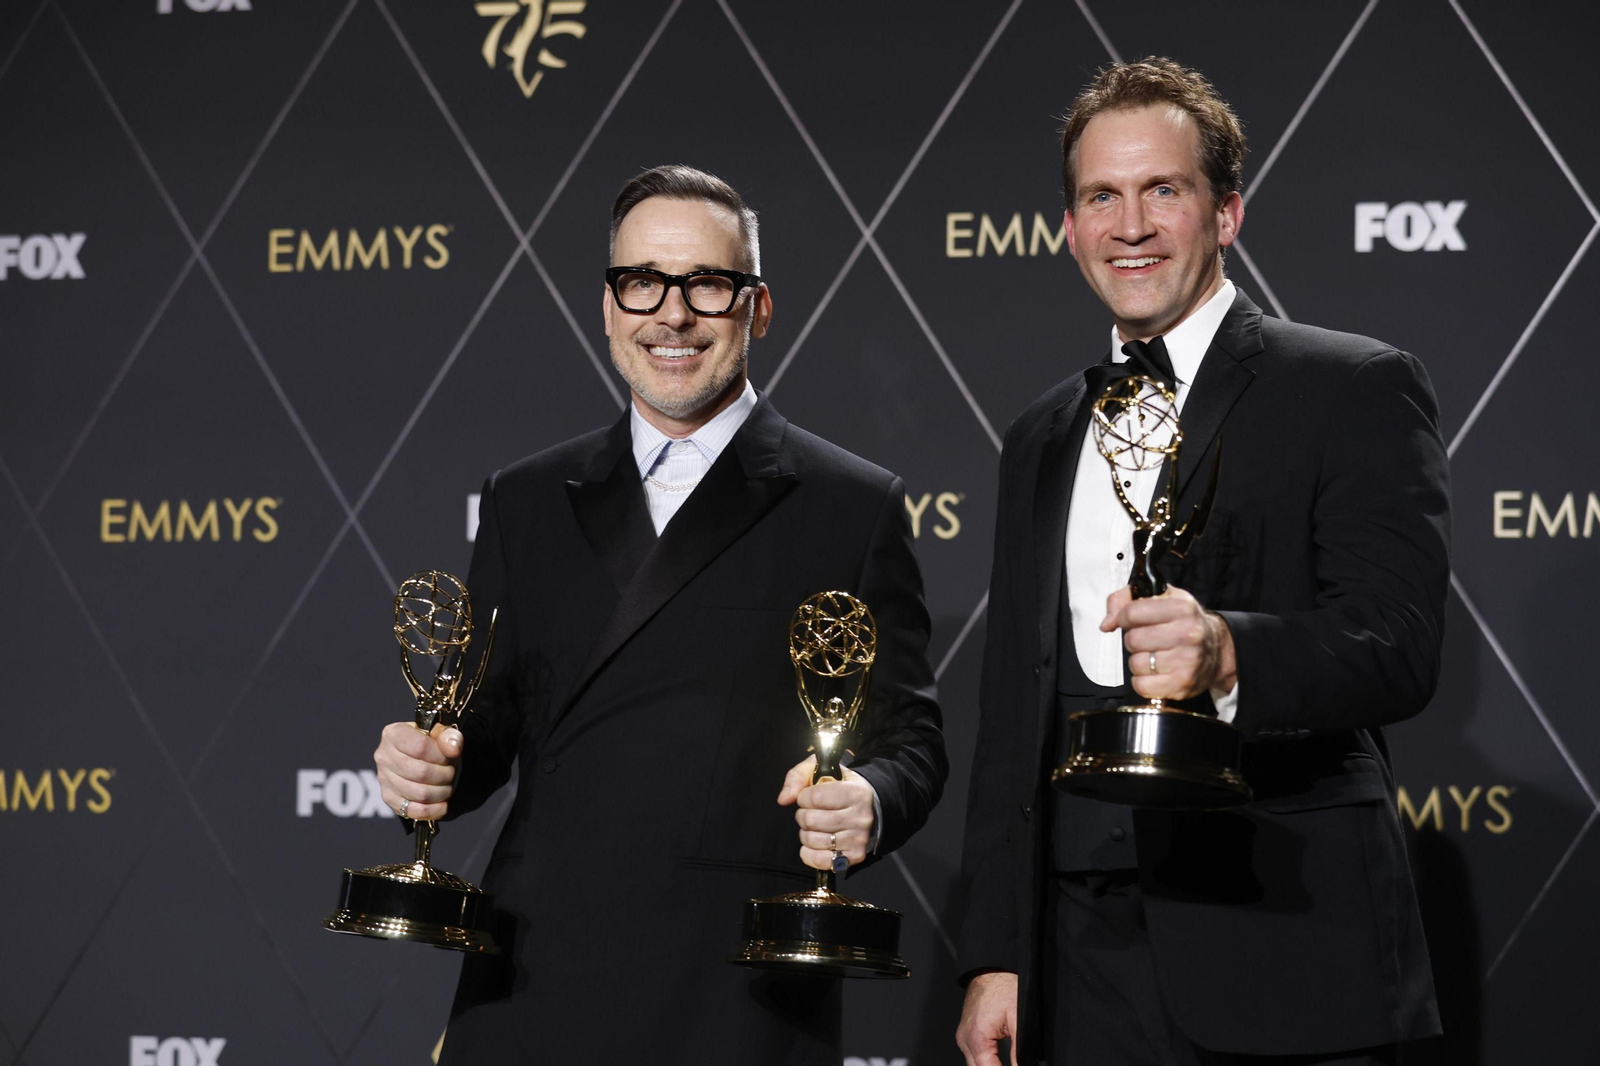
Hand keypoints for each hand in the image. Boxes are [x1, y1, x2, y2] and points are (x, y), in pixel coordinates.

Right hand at [373, 721, 460, 821]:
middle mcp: (384, 756)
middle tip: (451, 773)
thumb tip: (453, 748)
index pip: (420, 747)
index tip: (450, 757)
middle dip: (444, 775)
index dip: (441, 755)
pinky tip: (442, 805)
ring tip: (447, 786)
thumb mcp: (441, 733)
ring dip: (441, 792)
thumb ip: (449, 736)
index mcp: (394, 734)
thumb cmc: (430, 744)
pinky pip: (412, 810)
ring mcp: (383, 778)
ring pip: (419, 793)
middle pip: (421, 772)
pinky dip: (432, 810)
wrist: (419, 757)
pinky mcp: (388, 798)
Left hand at [777, 755, 875, 870]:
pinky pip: (821, 861)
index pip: (815, 797)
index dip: (803, 797)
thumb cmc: (839, 787)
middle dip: (803, 816)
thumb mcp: (819, 771)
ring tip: (814, 827)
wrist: (867, 807)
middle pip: (812, 821)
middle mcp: (861, 817)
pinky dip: (809, 854)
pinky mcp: (855, 856)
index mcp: (856, 792)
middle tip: (811, 813)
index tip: (808, 796)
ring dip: (805, 834)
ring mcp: (858, 839)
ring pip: (813, 840)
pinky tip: (813, 844)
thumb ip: (797, 777)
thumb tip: (784, 800)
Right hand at [956, 971, 1019, 1065]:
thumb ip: (1019, 1050)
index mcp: (977, 1038)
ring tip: (1006, 1063)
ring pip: (974, 1064)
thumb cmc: (1003, 987)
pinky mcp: (966, 1032)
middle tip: (1013, 1064)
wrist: (991, 969)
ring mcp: (963, 1036)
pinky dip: (984, 1061)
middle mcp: (965, 1039)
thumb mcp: (1018, 1019)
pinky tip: (996, 1062)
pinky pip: (973, 1055)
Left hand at [1100, 584, 1236, 699]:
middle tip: (1148, 640)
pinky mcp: (1182, 684)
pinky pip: (1142, 685)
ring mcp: (1187, 661)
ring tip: (1155, 655)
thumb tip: (1106, 624)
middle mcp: (1188, 633)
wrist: (1216, 649)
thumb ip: (1124, 600)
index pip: (1133, 613)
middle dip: (1134, 640)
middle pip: (1133, 640)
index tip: (1130, 620)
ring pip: (1136, 663)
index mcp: (1182, 607)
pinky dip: (1142, 681)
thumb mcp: (1160, 598)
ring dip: (1139, 661)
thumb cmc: (1181, 621)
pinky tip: (1155, 672)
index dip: (1124, 617)